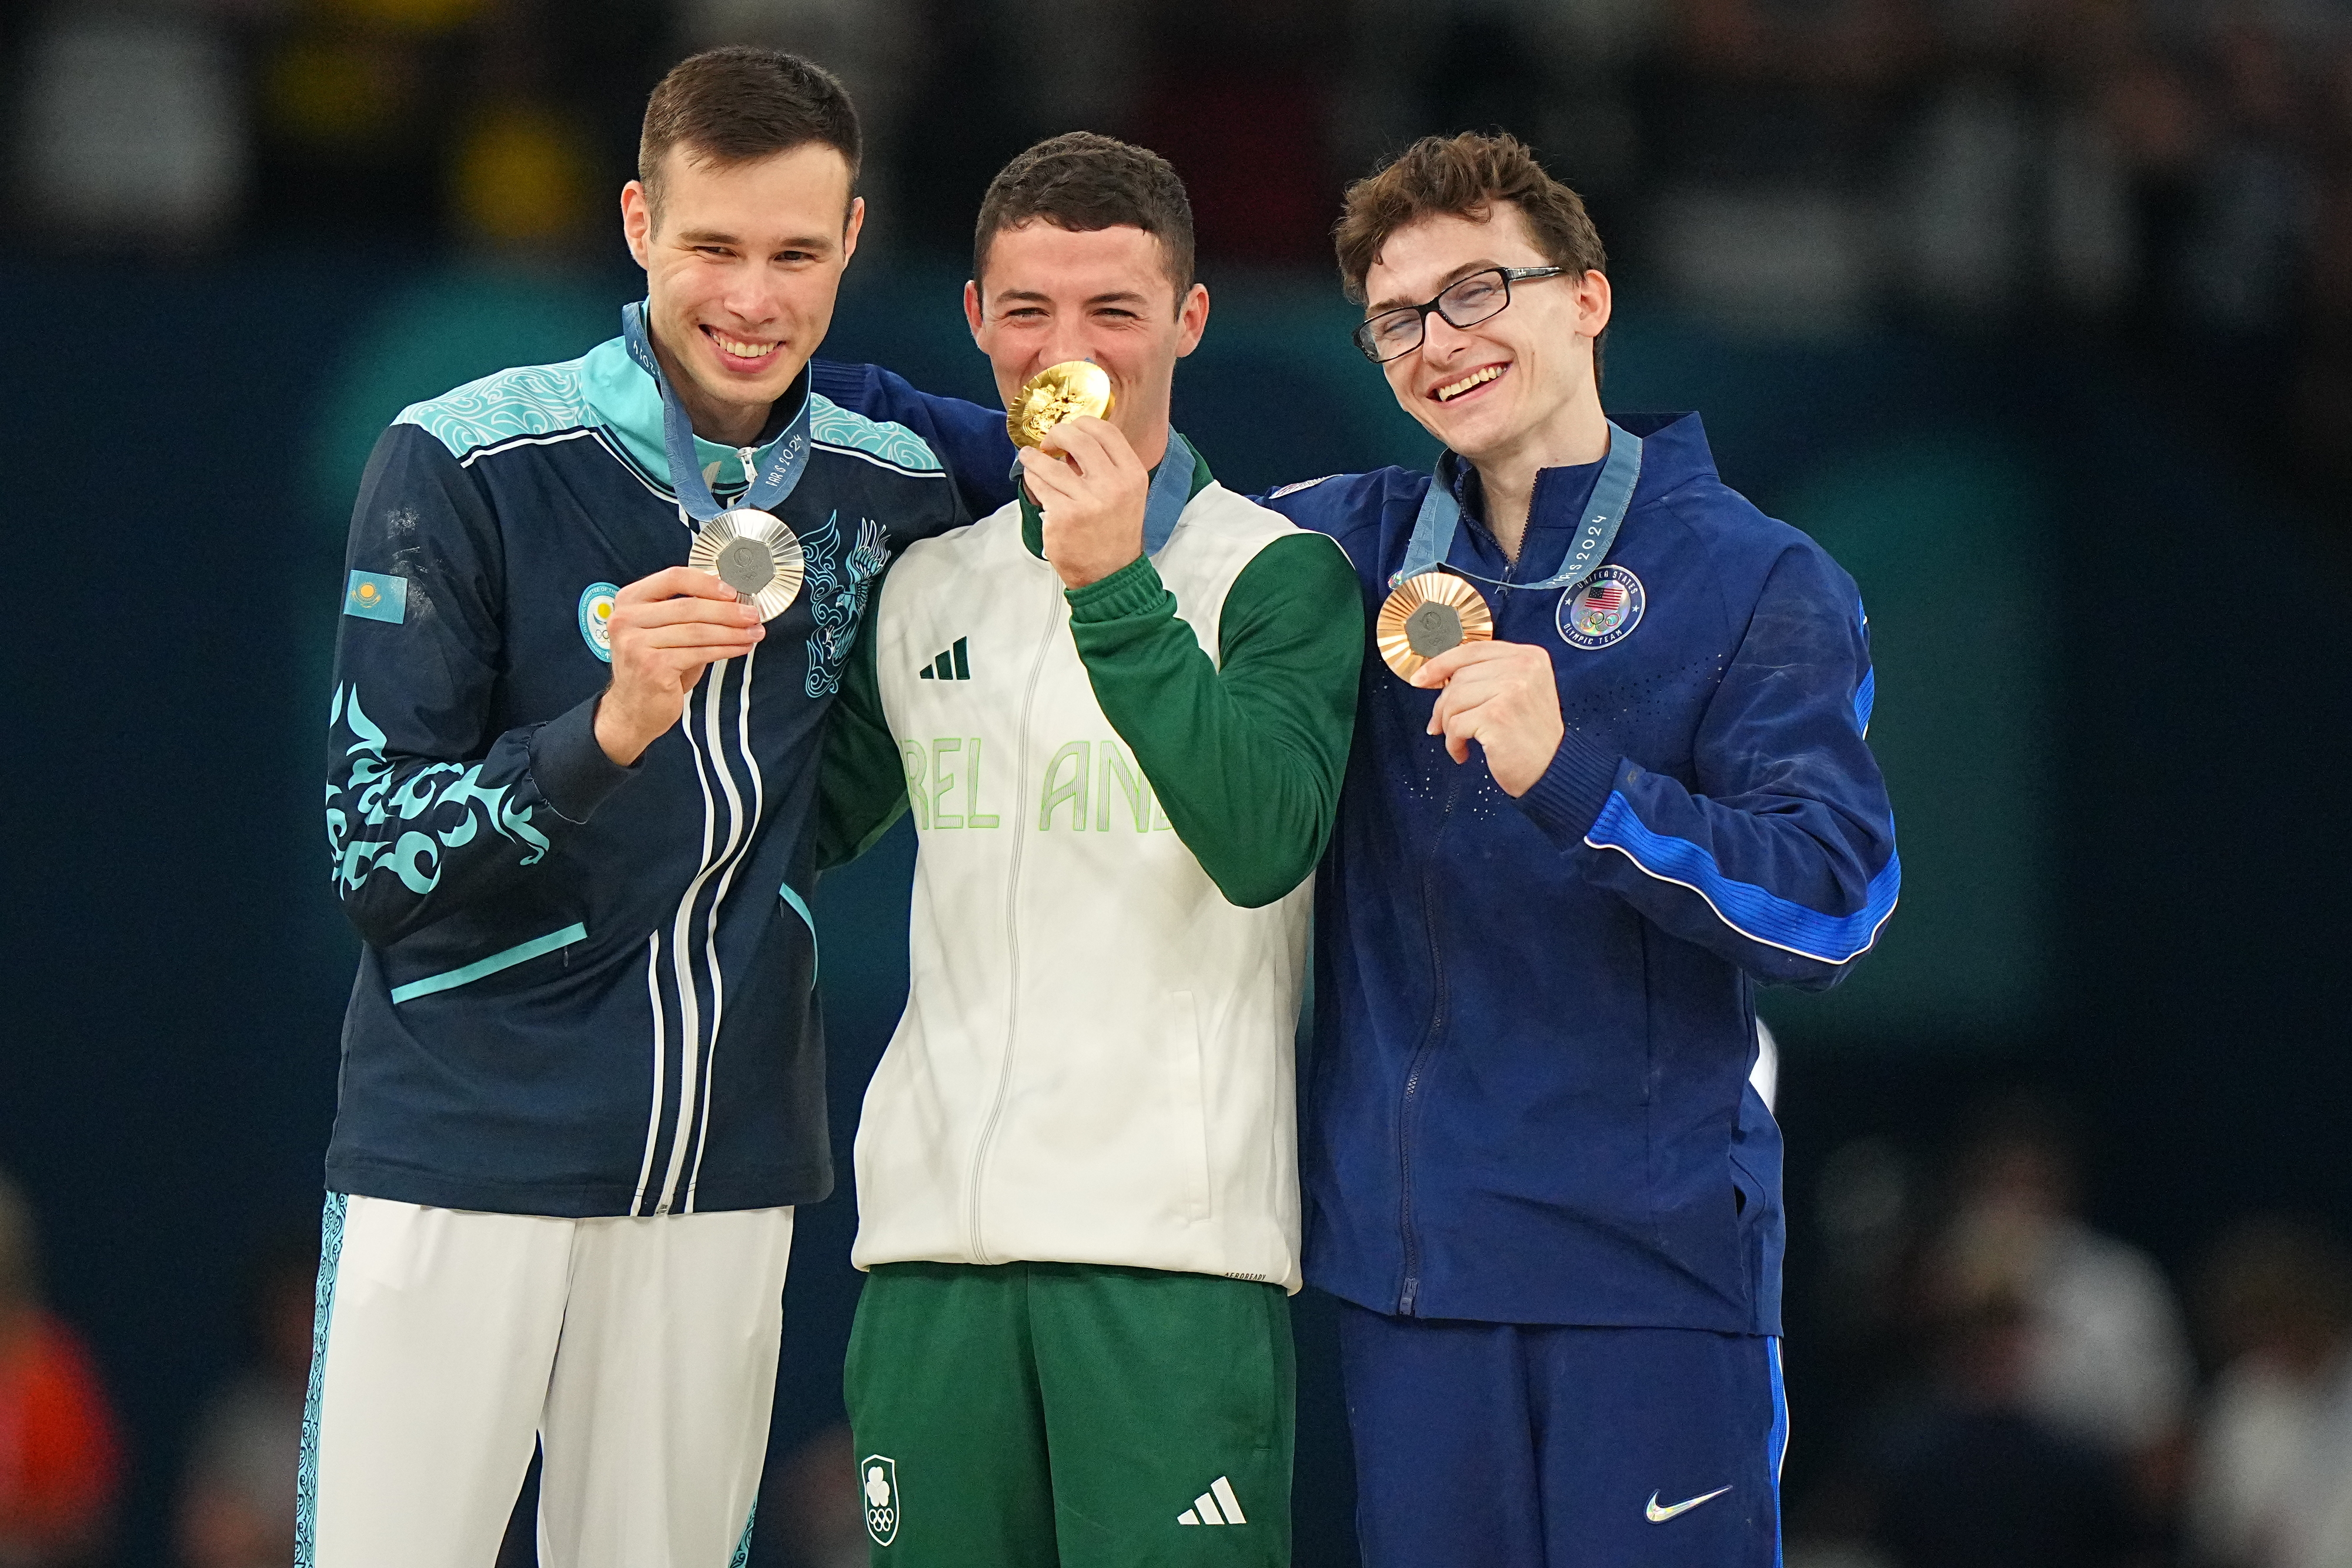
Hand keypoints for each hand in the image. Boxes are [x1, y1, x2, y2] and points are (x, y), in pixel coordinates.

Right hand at [594, 567, 763, 764]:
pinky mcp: (652, 667)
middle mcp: (627, 619)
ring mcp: (636, 644)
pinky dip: (726, 649)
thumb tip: (733, 602)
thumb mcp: (664, 631)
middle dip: (728, 611)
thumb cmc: (653, 666)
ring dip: (732, 631)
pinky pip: (699, 653)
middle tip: (752, 614)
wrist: (632, 709)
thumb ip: (688, 612)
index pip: (673, 578)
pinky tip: (740, 647)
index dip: (707, 583)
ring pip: (697, 631)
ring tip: (753, 632)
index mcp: (630, 600)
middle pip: (689, 606)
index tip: (732, 591)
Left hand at [1018, 415, 1149, 588]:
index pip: (1105, 430)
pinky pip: (1039, 485)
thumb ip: (1106, 466)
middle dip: (1056, 434)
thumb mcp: (1126, 494)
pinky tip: (1033, 480)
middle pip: (1077, 437)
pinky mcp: (1063, 516)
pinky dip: (1032, 478)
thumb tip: (1072, 439)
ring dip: (1034, 456)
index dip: (1082, 423)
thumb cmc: (1114, 532)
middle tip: (1048, 442)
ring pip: (1050, 462)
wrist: (1110, 575)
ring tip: (1029, 457)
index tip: (1070, 430)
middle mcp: (1113, 485)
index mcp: (1132, 475)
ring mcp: (1087, 501)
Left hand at [1412, 639, 1564, 795]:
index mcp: (1529, 656)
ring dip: (1448, 724)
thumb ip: (1488, 675)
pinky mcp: (1497, 715)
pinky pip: (1455, 724)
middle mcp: (1523, 667)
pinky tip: (1464, 752)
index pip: (1472, 650)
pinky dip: (1453, 743)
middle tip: (1442, 726)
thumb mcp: (1519, 692)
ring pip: (1453, 699)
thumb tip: (1437, 675)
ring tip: (1460, 740)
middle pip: (1459, 676)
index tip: (1421, 678)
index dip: (1440, 664)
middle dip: (1444, 704)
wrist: (1553, 771)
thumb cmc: (1531, 736)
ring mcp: (1511, 689)